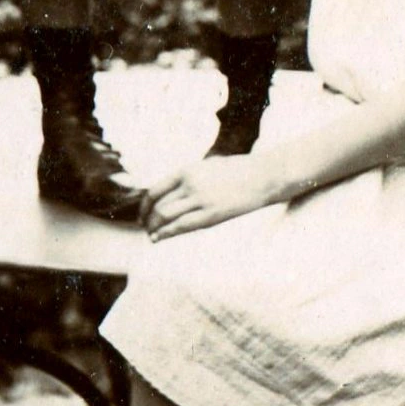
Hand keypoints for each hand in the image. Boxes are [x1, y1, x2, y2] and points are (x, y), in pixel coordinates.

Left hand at [143, 155, 278, 239]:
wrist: (262, 177)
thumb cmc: (237, 171)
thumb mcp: (207, 166)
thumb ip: (189, 178)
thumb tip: (170, 192)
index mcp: (188, 170)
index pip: (156, 189)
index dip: (144, 204)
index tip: (142, 213)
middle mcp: (190, 184)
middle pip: (158, 205)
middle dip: (148, 218)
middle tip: (145, 226)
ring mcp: (200, 200)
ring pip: (166, 216)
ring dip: (154, 228)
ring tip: (151, 235)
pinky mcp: (211, 215)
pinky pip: (181, 226)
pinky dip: (165, 234)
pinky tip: (158, 239)